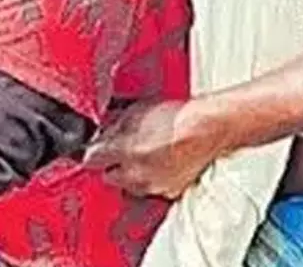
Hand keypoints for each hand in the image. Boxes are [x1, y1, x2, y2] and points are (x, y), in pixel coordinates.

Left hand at [82, 99, 226, 198]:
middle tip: (119, 151)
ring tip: (144, 156)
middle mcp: (135, 175)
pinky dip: (153, 179)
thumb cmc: (180, 117)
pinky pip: (153, 188)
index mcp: (123, 152)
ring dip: (132, 174)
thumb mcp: (138, 111)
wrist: (211, 128)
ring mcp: (154, 186)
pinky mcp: (171, 191)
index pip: (92, 159)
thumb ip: (116, 125)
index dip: (92, 151)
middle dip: (112, 165)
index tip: (94, 148)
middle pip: (110, 177)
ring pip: (132, 186)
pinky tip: (161, 163)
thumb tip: (104, 134)